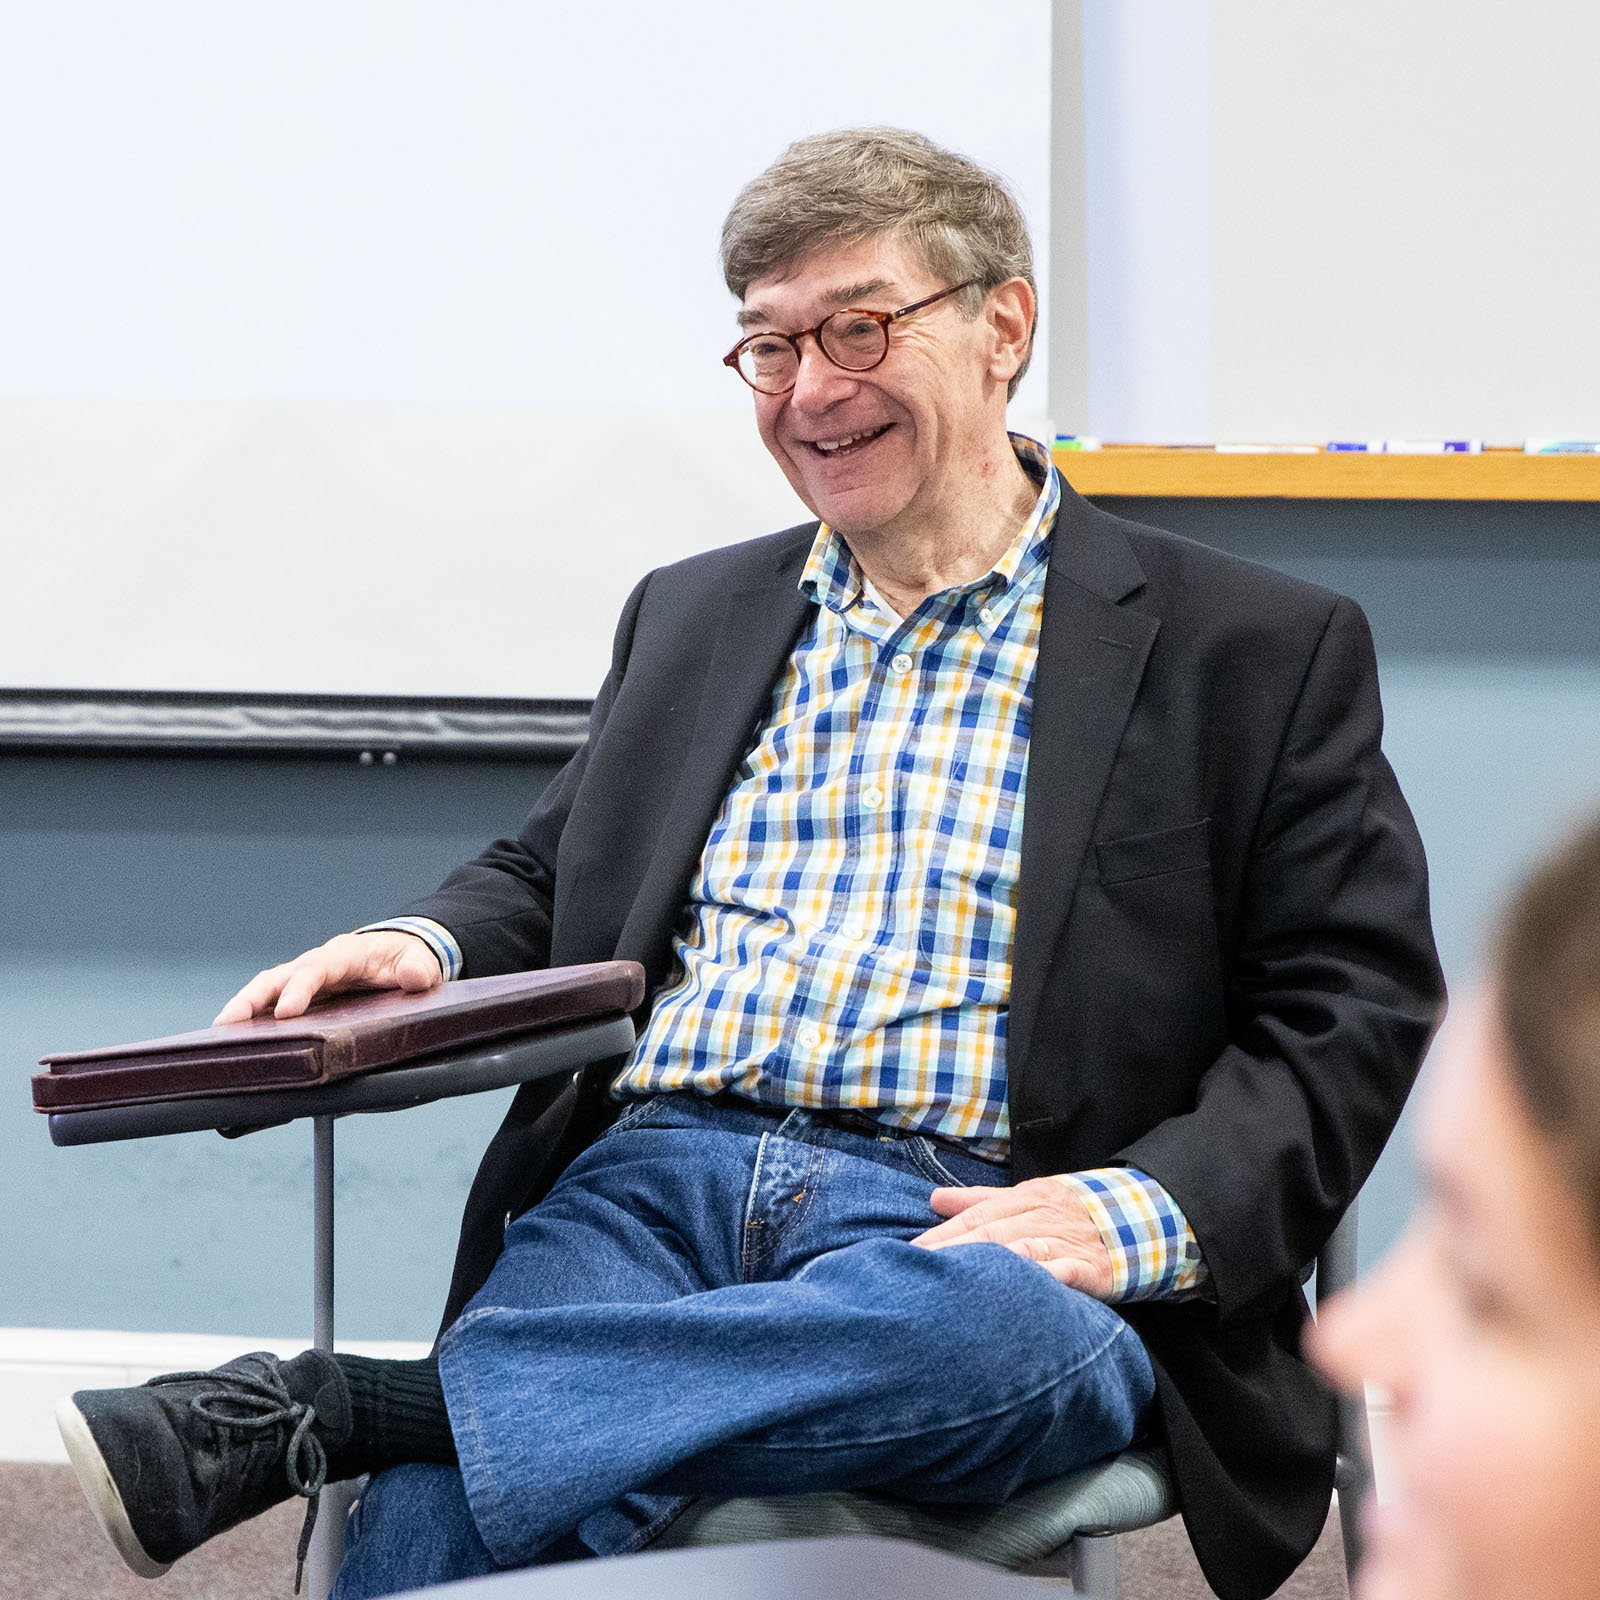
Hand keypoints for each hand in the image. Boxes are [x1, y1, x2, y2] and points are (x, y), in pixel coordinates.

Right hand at [213, 931, 443, 1023]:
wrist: (400, 952)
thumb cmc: (407, 958)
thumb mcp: (420, 962)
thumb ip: (419, 969)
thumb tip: (414, 976)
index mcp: (345, 954)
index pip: (317, 969)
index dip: (300, 989)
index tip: (286, 1013)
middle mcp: (318, 963)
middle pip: (278, 976)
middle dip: (252, 998)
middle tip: (228, 1023)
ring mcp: (305, 977)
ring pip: (267, 988)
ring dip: (243, 1007)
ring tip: (218, 1034)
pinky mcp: (302, 993)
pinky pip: (272, 1001)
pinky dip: (252, 1016)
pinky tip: (236, 1039)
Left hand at [912, 1176, 1114, 1298]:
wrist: (1140, 1221)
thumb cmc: (1071, 1214)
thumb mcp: (1029, 1198)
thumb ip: (981, 1200)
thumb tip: (935, 1199)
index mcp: (1027, 1197)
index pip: (978, 1216)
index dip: (945, 1233)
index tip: (913, 1251)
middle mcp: (1044, 1215)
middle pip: (993, 1233)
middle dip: (955, 1250)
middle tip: (921, 1269)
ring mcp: (1068, 1242)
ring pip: (1023, 1250)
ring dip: (990, 1264)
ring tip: (957, 1281)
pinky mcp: (1092, 1269)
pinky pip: (1065, 1273)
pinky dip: (1045, 1277)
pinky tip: (1023, 1287)